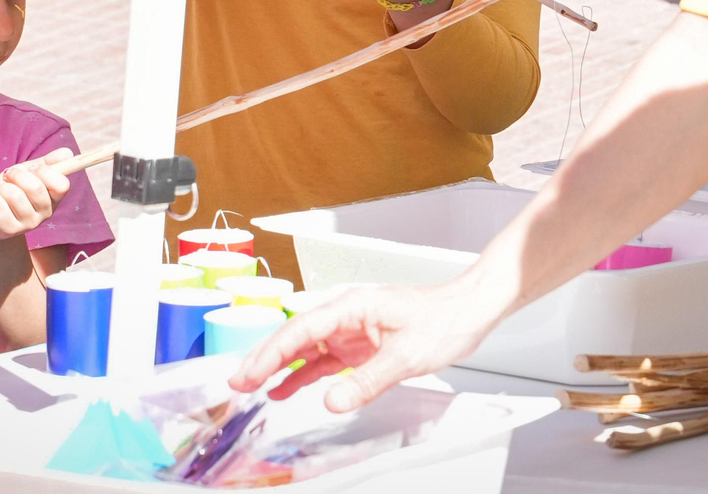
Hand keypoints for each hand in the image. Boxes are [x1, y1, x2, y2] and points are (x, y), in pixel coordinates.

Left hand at [0, 147, 73, 240]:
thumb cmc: (12, 190)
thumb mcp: (29, 173)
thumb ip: (48, 162)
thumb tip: (67, 153)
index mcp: (53, 198)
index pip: (62, 185)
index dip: (45, 172)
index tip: (33, 169)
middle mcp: (44, 214)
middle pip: (35, 187)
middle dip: (16, 174)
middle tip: (7, 175)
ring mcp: (26, 224)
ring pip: (14, 195)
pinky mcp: (6, 229)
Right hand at [228, 282, 498, 411]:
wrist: (469, 312)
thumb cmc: (444, 319)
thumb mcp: (406, 355)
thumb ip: (368, 380)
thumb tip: (332, 401)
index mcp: (353, 306)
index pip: (301, 329)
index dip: (271, 352)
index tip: (249, 372)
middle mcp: (347, 315)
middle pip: (296, 337)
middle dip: (265, 359)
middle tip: (237, 383)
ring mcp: (352, 330)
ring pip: (306, 350)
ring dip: (280, 368)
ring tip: (251, 388)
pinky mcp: (360, 345)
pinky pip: (324, 361)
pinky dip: (303, 375)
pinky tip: (285, 388)